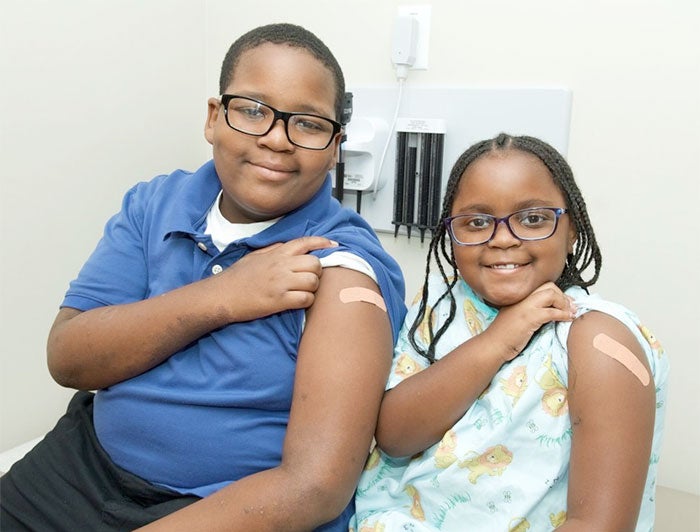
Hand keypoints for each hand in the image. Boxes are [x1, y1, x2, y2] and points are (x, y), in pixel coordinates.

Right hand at [216, 236, 337, 322]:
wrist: (221, 296)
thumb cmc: (236, 277)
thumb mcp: (255, 257)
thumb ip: (273, 250)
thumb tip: (287, 246)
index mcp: (276, 254)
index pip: (305, 243)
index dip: (322, 243)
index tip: (334, 246)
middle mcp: (280, 265)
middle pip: (315, 264)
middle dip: (316, 272)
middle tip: (308, 279)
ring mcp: (280, 283)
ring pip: (313, 281)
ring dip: (312, 288)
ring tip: (302, 292)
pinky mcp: (278, 300)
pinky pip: (305, 299)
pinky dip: (306, 302)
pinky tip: (297, 302)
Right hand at [484, 282, 575, 361]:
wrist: (493, 344)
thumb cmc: (504, 334)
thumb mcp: (516, 316)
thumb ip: (529, 309)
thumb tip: (550, 309)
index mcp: (519, 296)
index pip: (542, 285)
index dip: (557, 292)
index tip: (565, 302)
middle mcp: (522, 297)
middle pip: (549, 286)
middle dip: (563, 296)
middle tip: (571, 307)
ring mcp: (525, 306)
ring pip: (552, 294)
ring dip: (565, 304)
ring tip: (571, 313)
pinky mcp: (529, 317)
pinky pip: (552, 311)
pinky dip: (563, 314)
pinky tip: (567, 319)